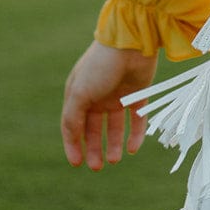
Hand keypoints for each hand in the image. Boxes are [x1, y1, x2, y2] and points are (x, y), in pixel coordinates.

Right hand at [61, 40, 157, 169]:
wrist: (132, 42)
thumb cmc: (100, 66)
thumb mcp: (79, 93)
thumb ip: (71, 118)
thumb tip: (72, 140)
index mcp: (79, 94)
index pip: (72, 125)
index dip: (73, 145)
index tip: (77, 163)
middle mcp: (97, 96)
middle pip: (93, 129)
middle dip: (94, 148)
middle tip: (97, 167)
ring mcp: (118, 96)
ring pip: (114, 127)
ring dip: (112, 144)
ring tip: (114, 160)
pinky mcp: (138, 94)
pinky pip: (136, 120)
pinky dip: (135, 135)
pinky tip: (133, 149)